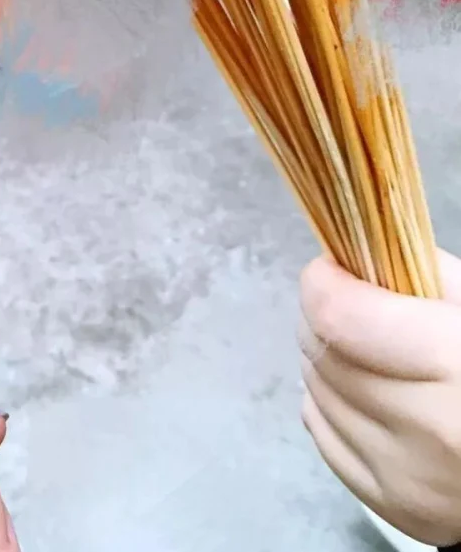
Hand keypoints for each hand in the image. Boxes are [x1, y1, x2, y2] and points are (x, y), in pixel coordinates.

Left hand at [300, 252, 460, 545]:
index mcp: (453, 365)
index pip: (337, 316)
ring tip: (363, 349)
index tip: (332, 269)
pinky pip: (323, 435)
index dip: (323, 281)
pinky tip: (365, 392)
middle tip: (349, 304)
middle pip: (322, 353)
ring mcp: (405, 477)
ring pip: (315, 392)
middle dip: (322, 317)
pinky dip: (330, 405)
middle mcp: (424, 429)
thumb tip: (358, 256)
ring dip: (326, 361)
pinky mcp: (393, 506)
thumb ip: (424, 270)